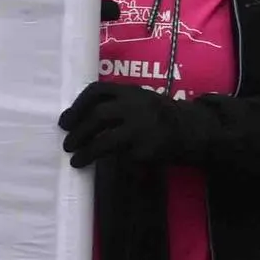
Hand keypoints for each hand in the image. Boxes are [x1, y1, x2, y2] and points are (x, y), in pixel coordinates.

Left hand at [59, 79, 179, 167]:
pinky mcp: (148, 150)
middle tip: (67, 144)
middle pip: (98, 117)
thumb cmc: (159, 115)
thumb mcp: (139, 100)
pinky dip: (114, 163)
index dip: (77, 106)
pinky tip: (107, 168)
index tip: (65, 121)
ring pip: (106, 141)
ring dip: (88, 152)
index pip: (96, 91)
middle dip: (79, 132)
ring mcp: (143, 128)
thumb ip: (115, 105)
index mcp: (131, 91)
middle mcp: (136, 106)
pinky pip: (123, 158)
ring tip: (76, 160)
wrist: (195, 129)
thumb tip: (78, 120)